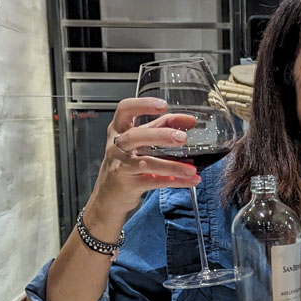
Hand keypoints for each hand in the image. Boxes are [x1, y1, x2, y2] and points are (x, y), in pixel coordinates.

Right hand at [83, 97, 200, 238]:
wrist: (109, 194)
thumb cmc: (126, 163)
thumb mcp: (140, 141)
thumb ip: (162, 127)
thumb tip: (189, 120)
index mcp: (119, 129)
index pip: (125, 110)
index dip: (143, 105)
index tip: (163, 105)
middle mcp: (117, 146)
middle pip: (135, 136)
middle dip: (160, 135)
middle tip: (182, 138)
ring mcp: (121, 166)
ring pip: (145, 163)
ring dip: (171, 165)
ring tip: (191, 168)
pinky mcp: (129, 185)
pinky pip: (153, 182)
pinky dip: (173, 181)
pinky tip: (189, 180)